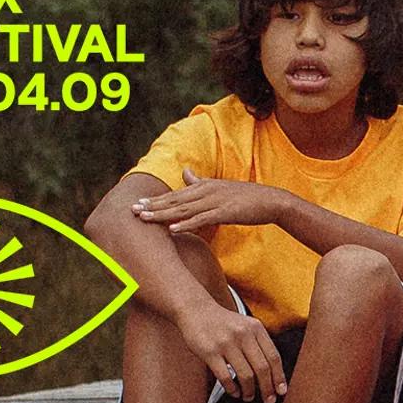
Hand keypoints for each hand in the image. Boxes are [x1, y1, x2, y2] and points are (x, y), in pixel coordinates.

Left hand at [134, 169, 290, 233]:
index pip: (175, 194)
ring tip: (144, 219)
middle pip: (174, 200)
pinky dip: (186, 224)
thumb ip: (200, 182)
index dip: (155, 200)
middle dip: (152, 206)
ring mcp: (214, 201)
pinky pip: (201, 219)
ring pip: (183, 209)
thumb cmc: (246, 197)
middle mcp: (205, 191)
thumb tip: (185, 173)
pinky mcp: (224, 212)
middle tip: (132, 211)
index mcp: (203, 186)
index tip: (137, 204)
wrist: (271, 201)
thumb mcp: (220, 187)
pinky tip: (172, 229)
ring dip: (162, 215)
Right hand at [177, 302, 286, 402]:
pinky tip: (234, 392)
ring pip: (245, 375)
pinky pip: (225, 376)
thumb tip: (274, 374)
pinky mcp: (210, 352)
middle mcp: (243, 334)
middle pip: (262, 368)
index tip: (281, 391)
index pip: (274, 357)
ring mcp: (226, 343)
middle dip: (267, 389)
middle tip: (268, 401)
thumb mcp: (246, 326)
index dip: (279, 377)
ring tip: (248, 397)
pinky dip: (232, 388)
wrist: (195, 310)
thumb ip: (260, 344)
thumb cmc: (224, 323)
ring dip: (249, 391)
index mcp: (256, 328)